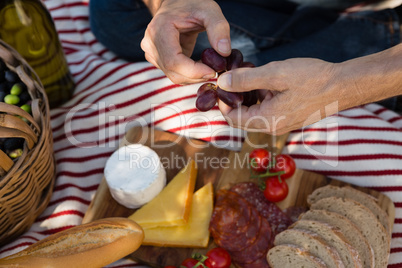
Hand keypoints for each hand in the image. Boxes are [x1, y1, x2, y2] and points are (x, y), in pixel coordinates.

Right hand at [141, 0, 230, 83]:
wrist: (177, 3)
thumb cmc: (192, 4)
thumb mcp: (209, 10)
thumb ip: (219, 28)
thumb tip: (224, 52)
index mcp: (159, 30)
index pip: (174, 61)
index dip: (194, 71)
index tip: (214, 71)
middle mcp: (150, 44)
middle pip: (174, 72)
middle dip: (197, 76)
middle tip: (216, 70)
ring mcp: (151, 53)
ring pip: (174, 76)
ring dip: (194, 76)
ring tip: (209, 64)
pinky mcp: (157, 59)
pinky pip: (174, 74)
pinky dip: (189, 74)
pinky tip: (200, 64)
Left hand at [216, 58, 338, 134]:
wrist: (344, 85)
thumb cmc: (313, 78)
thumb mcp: (275, 74)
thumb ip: (246, 79)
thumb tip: (223, 82)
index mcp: (267, 120)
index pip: (233, 119)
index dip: (223, 102)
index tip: (223, 84)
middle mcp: (273, 127)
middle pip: (242, 118)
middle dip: (235, 99)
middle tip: (234, 79)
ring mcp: (283, 124)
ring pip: (255, 114)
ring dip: (249, 97)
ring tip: (252, 77)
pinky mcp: (290, 118)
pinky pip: (268, 111)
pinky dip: (262, 98)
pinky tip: (268, 82)